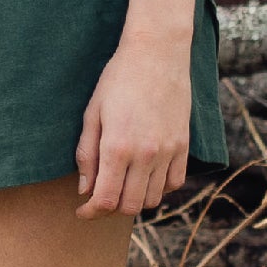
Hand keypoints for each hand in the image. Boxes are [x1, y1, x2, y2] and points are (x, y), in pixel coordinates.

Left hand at [74, 31, 191, 218]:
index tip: (83, 211)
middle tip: (100, 199)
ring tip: (122, 186)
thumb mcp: (92, 113)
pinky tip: (146, 176)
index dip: (91, 212)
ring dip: (135, 199)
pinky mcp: (184, 146)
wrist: (157, 54)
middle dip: (111, 209)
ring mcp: (168, 151)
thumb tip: (84, 189)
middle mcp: (145, 155)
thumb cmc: (118, 79)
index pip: (105, 200)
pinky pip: (175, 183)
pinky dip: (159, 188)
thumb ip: (86, 154)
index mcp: (117, 147)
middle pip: (130, 206)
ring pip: (154, 199)